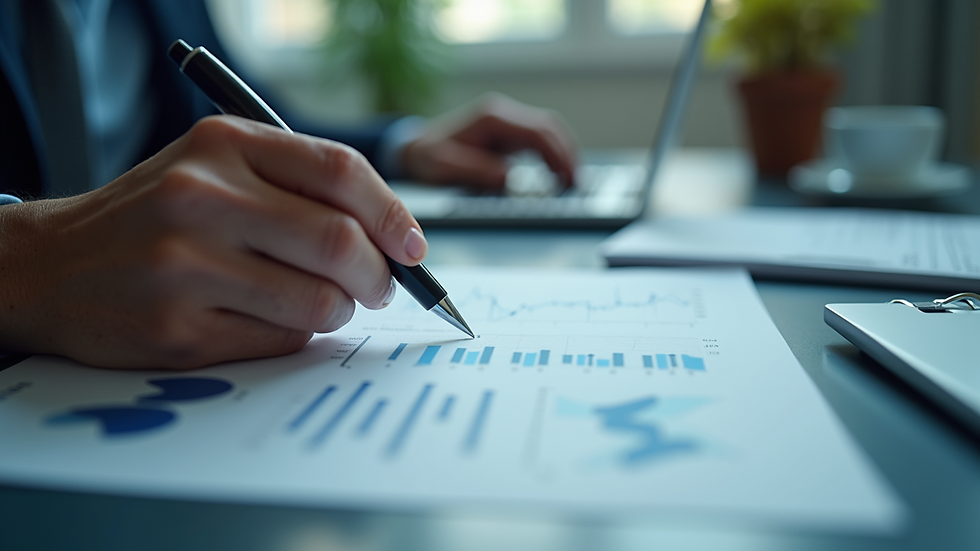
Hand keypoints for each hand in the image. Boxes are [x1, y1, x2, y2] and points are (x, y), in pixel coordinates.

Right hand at [0, 116, 426, 368]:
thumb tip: (395, 239)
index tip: (414, 248)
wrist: (54, 265)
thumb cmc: (157, 216)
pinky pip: (281, 340)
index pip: (341, 172)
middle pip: (340, 242)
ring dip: (338, 310)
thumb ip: (300, 188)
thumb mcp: (217, 169)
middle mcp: (202, 197)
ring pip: (319, 302)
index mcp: (223, 144)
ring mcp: (186, 266)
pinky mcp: (178, 329)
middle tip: (379, 287)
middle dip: (379, 276)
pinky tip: (265, 318)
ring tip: (319, 302)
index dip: (393, 215)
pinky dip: (295, 334)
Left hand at [401, 93, 577, 189]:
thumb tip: (510, 178)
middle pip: (549, 128)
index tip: (567, 178)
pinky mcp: (509, 133)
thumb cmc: (428, 158)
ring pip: (548, 132)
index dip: (557, 155)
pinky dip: (552, 156)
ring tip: (571, 181)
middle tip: (576, 183)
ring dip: (563, 154)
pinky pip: (539, 141)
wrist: (415, 149)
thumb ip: (477, 171)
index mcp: (492, 118)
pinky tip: (557, 174)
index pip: (537, 132)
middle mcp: (503, 114)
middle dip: (567, 154)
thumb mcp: (445, 167)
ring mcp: (507, 122)